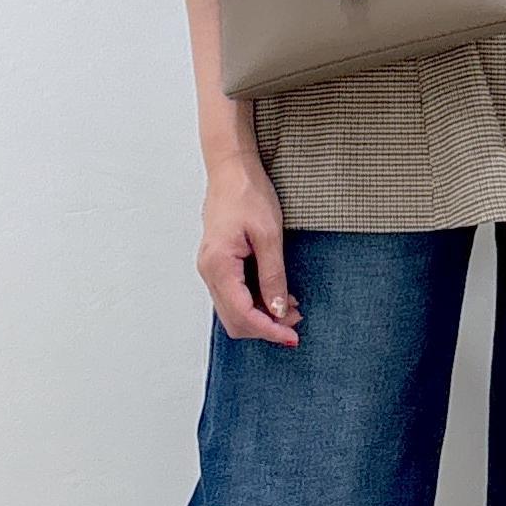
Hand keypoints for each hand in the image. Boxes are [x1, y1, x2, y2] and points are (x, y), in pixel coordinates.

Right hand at [195, 151, 302, 346]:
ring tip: (292, 308)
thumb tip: (278, 310)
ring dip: (262, 316)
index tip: (292, 336)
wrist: (231, 170)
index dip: (269, 330)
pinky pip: (234, 296)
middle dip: (266, 327)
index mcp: (219, 265)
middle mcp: (209, 272)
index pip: (243, 314)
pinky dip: (256, 303)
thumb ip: (273, 276)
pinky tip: (278, 295)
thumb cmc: (247, 193)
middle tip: (296, 321)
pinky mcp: (218, 265)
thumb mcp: (269, 235)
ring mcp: (211, 270)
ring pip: (234, 311)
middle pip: (234, 321)